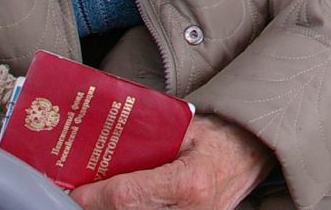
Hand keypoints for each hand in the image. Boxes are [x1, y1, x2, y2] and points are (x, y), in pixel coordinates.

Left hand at [71, 114, 272, 209]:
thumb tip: (102, 146)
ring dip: (115, 208)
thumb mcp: (184, 128)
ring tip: (98, 197)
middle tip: (80, 194)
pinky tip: (118, 202)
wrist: (254, 153)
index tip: (76, 191)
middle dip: (100, 205)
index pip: (126, 196)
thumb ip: (147, 138)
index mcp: (188, 183)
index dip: (95, 196)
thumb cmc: (222, 136)